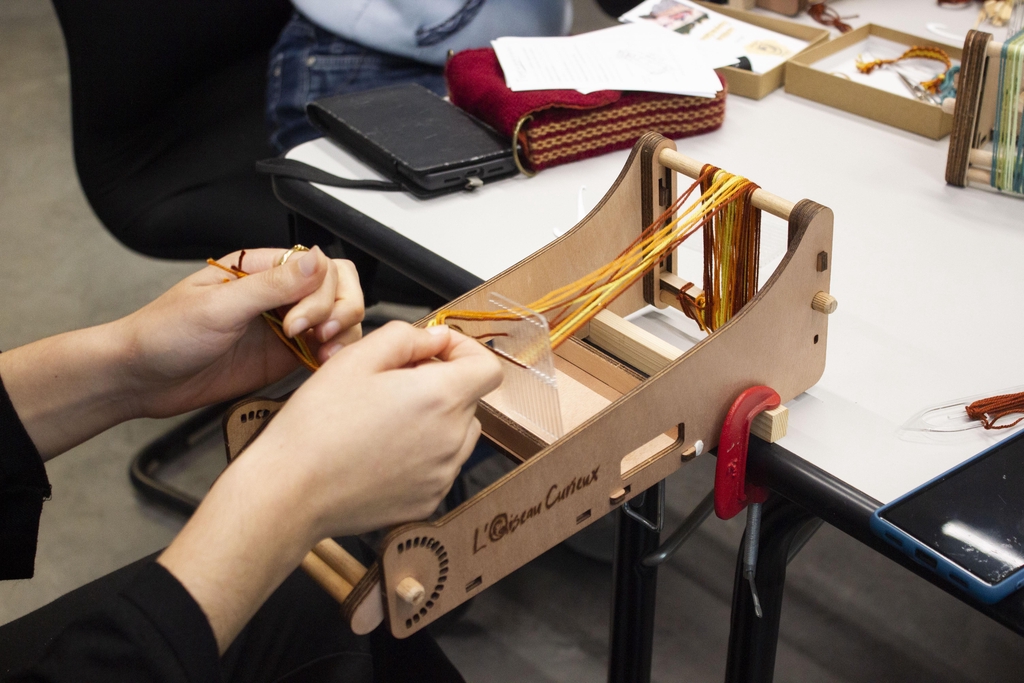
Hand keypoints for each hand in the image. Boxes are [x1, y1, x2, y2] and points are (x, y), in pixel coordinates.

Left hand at [117, 247, 363, 418]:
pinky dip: (333, 358)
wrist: (140, 379)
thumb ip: (271, 285)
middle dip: (338, 312)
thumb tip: (314, 259)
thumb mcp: (218, 307)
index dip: (320, 294)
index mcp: (260, 269)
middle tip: (317, 337)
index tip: (296, 322)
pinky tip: (323, 367)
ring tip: (324, 356)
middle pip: (338, 289)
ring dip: (342, 335)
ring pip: (338, 320)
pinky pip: (324, 351)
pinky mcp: (284, 357)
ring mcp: (284, 326)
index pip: (319, 267)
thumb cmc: (163, 334)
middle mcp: (278, 295)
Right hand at [236, 321, 503, 538]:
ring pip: (458, 434)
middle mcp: (452, 439)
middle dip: (441, 384)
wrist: (290, 490)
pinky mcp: (428, 502)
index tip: (434, 351)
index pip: (488, 368)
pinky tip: (382, 450)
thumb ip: (406, 338)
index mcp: (441, 397)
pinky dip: (423, 454)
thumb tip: (435, 338)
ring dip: (436, 419)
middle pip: (470, 400)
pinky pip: (440, 467)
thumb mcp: (356, 358)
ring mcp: (443, 475)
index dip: (465, 351)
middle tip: (393, 383)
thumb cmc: (317, 423)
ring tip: (386, 418)